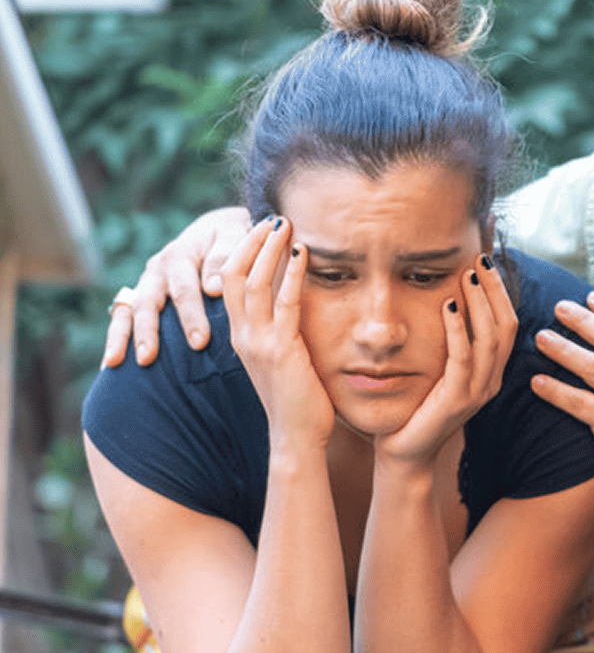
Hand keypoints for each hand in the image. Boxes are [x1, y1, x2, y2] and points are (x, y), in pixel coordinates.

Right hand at [101, 207, 251, 368]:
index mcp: (179, 256)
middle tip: (148, 357)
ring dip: (121, 337)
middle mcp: (157, 271)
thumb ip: (224, 258)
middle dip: (148, 331)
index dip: (190, 316)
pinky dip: (115, 339)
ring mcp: (146, 285)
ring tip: (113, 364)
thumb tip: (212, 289)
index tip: (199, 342)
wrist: (217, 230)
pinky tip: (108, 365)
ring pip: (127, 311)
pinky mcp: (142, 298)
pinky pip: (123, 319)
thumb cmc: (230, 237)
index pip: (184, 289)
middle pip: (147, 303)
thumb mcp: (232, 236)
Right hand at [222, 217, 334, 449]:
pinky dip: (294, 273)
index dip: (243, 251)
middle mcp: (243, 335)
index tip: (263, 228)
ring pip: (254, 282)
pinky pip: (285, 303)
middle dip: (251, 241)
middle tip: (272, 215)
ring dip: (270, 248)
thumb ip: (282, 328)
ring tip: (285, 222)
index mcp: (241, 335)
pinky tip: (304, 252)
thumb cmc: (298, 398)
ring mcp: (258, 342)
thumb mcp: (283, 356)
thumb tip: (295, 297)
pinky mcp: (281, 350)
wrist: (297, 437)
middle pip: (233, 274)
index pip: (230, 281)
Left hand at [373, 256, 517, 471]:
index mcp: (490, 372)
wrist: (403, 452)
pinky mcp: (456, 401)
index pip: (507, 323)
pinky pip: (462, 359)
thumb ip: (449, 339)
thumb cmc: (415, 406)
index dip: (499, 291)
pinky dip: (457, 330)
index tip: (484, 262)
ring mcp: (476, 393)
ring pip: (489, 339)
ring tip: (466, 276)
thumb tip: (446, 297)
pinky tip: (447, 307)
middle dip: (494, 289)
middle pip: (505, 326)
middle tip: (479, 259)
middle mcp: (490, 381)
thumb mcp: (437, 367)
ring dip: (478, 303)